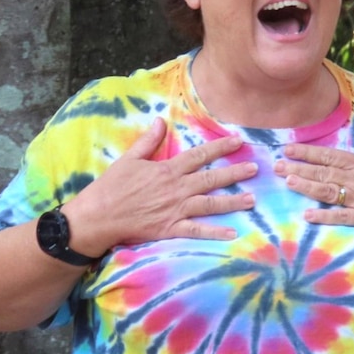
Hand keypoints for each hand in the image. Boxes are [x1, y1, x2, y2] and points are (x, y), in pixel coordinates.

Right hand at [63, 117, 257, 254]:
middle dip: (235, 172)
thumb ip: (148, 140)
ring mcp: (175, 210)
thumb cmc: (111, 187)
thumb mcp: (129, 158)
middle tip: (255, 169)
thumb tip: (161, 120)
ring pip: (210, 204)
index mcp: (167, 169)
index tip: (238, 141)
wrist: (98, 216)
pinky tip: (232, 233)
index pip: (200, 155)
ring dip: (232, 201)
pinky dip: (215, 232)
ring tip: (252, 199)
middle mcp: (176, 188)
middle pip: (211, 178)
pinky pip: (197, 231)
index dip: (221, 147)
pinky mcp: (170, 229)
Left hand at [274, 116, 353, 237]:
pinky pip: (342, 217)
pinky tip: (308, 215)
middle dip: (299, 168)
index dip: (307, 152)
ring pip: (328, 191)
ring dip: (306, 187)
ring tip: (287, 182)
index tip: (288, 148)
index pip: (329, 155)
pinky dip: (325, 216)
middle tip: (276, 166)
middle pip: (323, 172)